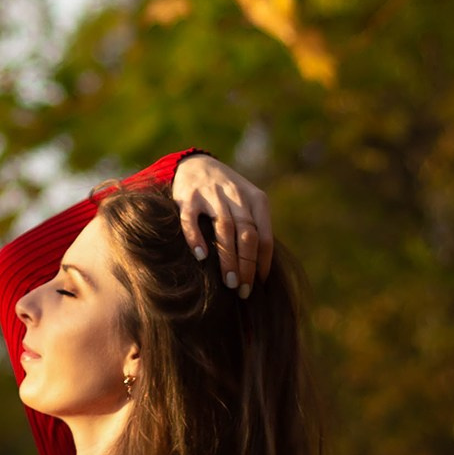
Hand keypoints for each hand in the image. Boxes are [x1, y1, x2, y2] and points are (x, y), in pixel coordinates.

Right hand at [172, 153, 273, 294]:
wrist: (195, 164)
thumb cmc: (226, 194)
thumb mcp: (247, 204)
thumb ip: (255, 228)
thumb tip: (261, 270)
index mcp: (256, 200)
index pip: (265, 236)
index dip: (263, 262)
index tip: (258, 284)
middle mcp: (236, 195)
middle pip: (248, 234)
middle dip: (247, 264)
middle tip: (242, 290)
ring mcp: (212, 195)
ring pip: (225, 229)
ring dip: (228, 258)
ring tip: (229, 282)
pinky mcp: (188, 197)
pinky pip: (192, 220)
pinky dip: (196, 238)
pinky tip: (201, 257)